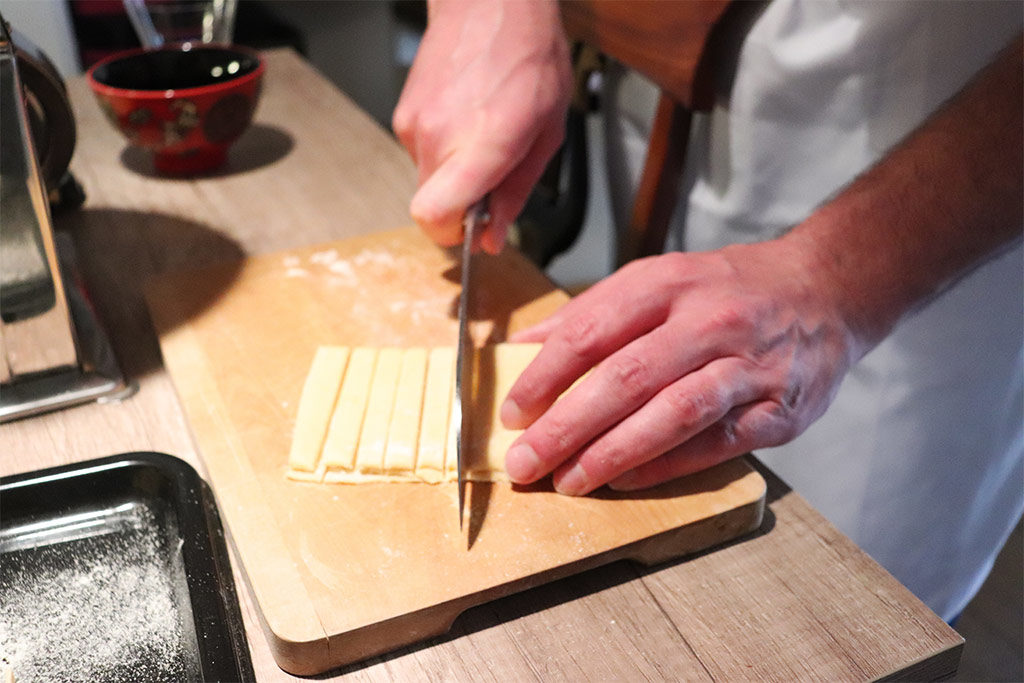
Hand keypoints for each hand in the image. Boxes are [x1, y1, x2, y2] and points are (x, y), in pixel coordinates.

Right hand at [392, 0, 571, 252]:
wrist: (490, 1)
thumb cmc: (527, 56)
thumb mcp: (545, 133)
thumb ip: (515, 193)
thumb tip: (492, 239)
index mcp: (481, 144)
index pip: (435, 216)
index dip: (452, 235)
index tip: (474, 228)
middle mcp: (438, 137)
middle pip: (432, 207)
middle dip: (461, 204)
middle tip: (493, 175)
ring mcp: (414, 124)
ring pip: (427, 180)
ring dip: (454, 173)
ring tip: (484, 133)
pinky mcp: (403, 114)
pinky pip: (421, 153)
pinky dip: (444, 149)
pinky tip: (467, 117)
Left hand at [500, 238, 860, 494]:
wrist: (825, 290)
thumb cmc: (728, 289)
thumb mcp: (659, 278)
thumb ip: (593, 312)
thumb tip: (525, 349)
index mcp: (669, 283)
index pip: (591, 332)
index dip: (544, 376)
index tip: (513, 412)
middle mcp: (710, 320)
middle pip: (626, 377)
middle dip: (567, 426)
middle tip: (526, 462)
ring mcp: (748, 366)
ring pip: (672, 413)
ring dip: (612, 453)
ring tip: (569, 481)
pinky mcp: (778, 409)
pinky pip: (714, 442)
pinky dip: (666, 465)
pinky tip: (626, 479)